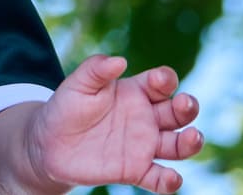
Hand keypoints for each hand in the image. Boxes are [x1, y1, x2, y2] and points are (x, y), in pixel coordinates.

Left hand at [28, 54, 202, 193]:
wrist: (49, 143)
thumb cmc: (66, 107)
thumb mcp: (77, 84)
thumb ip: (96, 69)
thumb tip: (119, 60)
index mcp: (135, 93)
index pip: (161, 83)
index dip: (165, 79)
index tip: (160, 79)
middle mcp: (146, 119)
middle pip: (178, 113)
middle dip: (187, 107)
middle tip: (185, 103)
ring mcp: (143, 146)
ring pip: (178, 146)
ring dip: (190, 142)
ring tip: (193, 137)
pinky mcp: (135, 170)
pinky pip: (159, 179)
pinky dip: (169, 181)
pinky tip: (171, 178)